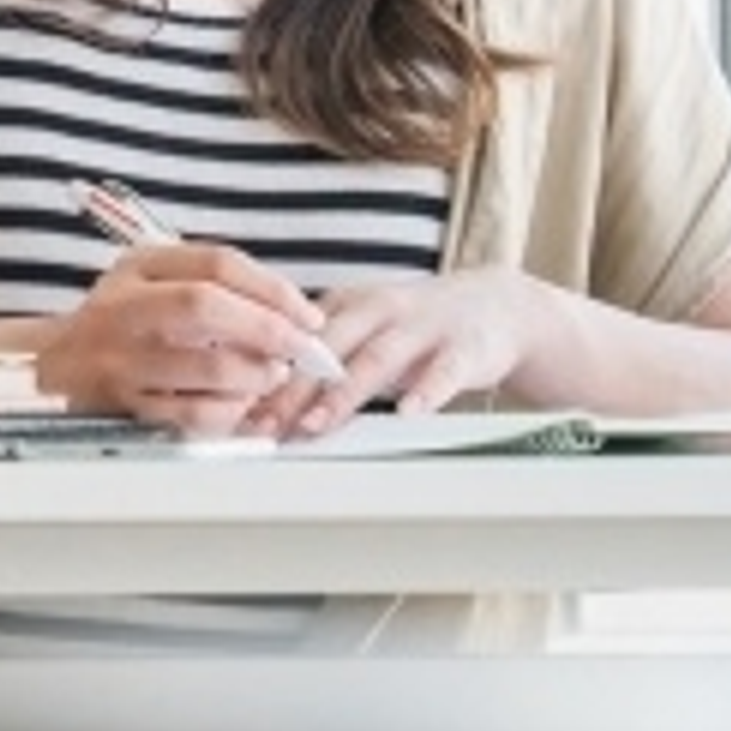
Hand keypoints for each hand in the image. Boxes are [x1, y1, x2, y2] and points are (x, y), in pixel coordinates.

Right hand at [44, 240, 341, 436]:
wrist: (55, 364)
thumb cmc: (120, 320)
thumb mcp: (152, 280)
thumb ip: (210, 283)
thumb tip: (287, 312)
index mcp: (138, 266)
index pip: (216, 264)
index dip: (271, 289)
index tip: (307, 314)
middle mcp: (124, 307)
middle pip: (206, 306)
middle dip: (268, 329)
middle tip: (304, 348)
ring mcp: (122, 358)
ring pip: (205, 367)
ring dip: (255, 374)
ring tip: (274, 375)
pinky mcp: (126, 404)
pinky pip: (192, 415)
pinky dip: (229, 412)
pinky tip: (241, 404)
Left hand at [269, 266, 559, 431]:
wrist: (495, 307)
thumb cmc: (414, 329)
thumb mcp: (361, 329)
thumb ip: (318, 362)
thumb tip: (257, 404)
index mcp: (345, 305)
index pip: (293, 338)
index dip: (261, 371)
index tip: (234, 409)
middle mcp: (378, 309)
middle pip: (327, 348)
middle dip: (291, 387)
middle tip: (263, 423)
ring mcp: (422, 327)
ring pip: (376, 359)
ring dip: (342, 394)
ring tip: (315, 424)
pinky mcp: (464, 348)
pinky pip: (443, 372)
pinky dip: (425, 393)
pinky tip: (406, 414)